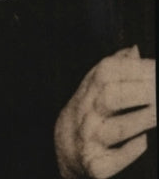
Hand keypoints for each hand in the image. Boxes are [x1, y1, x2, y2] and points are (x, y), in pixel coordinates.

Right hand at [55, 46, 155, 177]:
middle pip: (110, 96)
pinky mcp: (96, 165)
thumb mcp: (94, 87)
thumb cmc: (90, 111)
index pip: (108, 71)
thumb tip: (134, 49)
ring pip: (114, 128)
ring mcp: (90, 138)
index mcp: (89, 89)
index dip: (135, 68)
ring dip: (139, 119)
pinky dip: (130, 150)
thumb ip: (114, 67)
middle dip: (139, 92)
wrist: (65, 147)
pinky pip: (114, 158)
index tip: (158, 68)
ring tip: (158, 112)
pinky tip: (143, 141)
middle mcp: (87, 111)